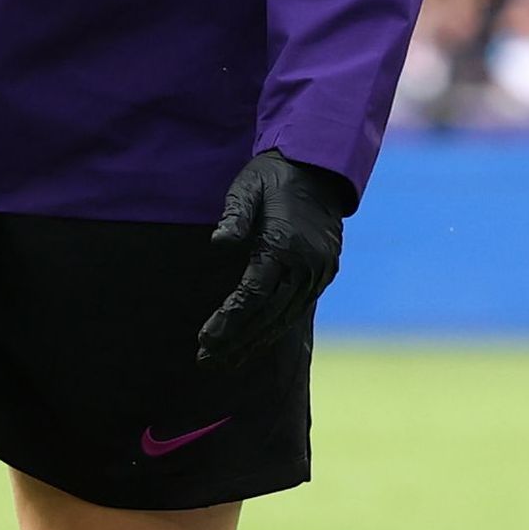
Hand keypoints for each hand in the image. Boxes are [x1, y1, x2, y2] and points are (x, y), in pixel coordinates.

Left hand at [198, 150, 350, 369]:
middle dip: (237, 340)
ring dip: (254, 341)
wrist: (318, 168)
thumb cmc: (272, 177)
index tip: (205, 339)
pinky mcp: (324, 274)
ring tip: (226, 361)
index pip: (253, 294)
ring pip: (284, 317)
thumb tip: (218, 243)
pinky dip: (274, 328)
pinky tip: (255, 341)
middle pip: (267, 314)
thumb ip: (234, 215)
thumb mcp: (247, 187)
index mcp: (285, 245)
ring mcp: (319, 272)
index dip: (229, 320)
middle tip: (207, 360)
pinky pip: (297, 309)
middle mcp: (306, 265)